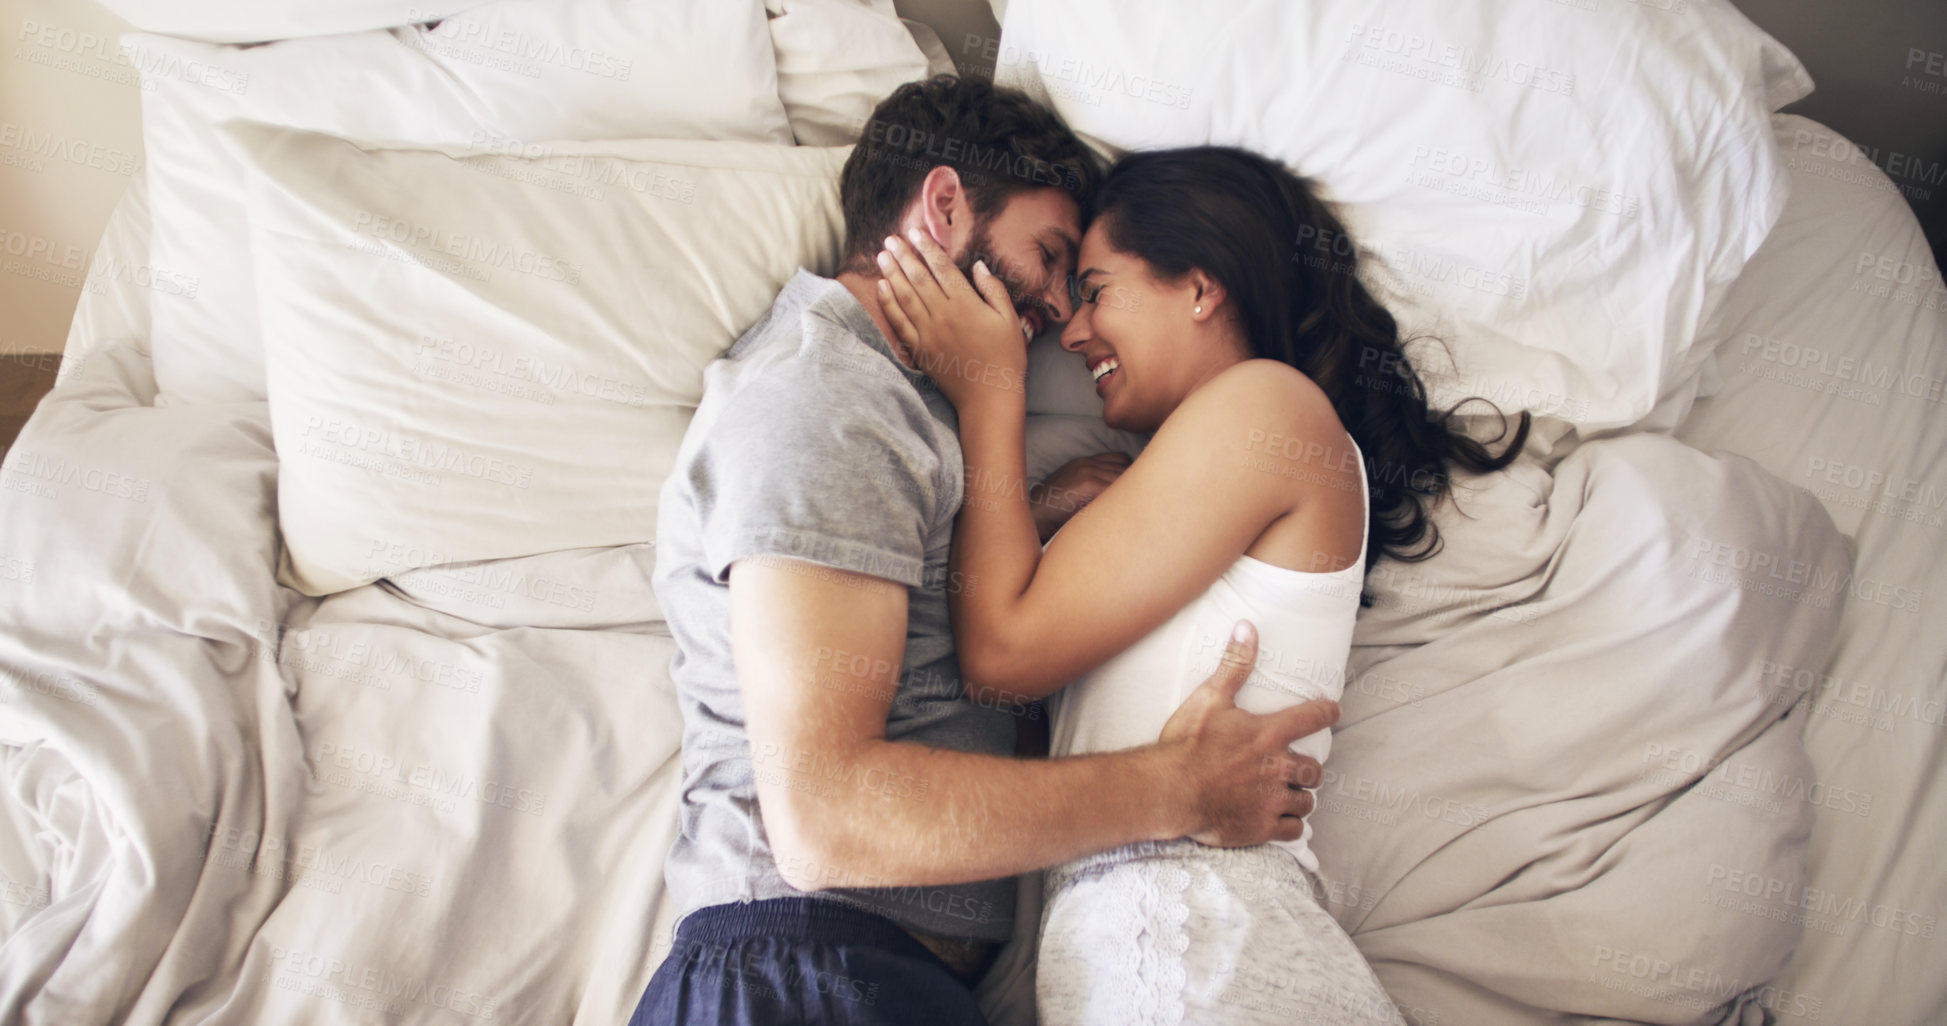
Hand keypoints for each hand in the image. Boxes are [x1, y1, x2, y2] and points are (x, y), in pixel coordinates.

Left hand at [875, 228, 1027, 410]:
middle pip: (918, 278)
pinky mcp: (919, 349)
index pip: (941, 269)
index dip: (927, 248)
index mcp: (966, 305)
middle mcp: (943, 315)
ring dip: (891, 273)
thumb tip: (978, 266)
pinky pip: (899, 322)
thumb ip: (993, 290)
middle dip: (903, 255)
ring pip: (905, 296)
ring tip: (882, 256)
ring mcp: (928, 333)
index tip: (915, 232)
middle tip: (891, 238)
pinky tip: (881, 287)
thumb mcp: (1010, 320)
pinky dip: (889, 303)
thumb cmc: (1005, 358)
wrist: (988, 396)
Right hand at [1029, 451, 1131, 541]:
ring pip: (1123, 478)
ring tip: (1132, 509)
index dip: (1130, 474)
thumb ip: (1093, 486)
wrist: (1034, 516)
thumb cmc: (1054, 511)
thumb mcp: (1072, 490)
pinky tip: (1120, 513)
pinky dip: (1120, 501)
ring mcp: (1086, 471)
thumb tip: (1119, 497)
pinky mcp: (1086, 484)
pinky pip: (1114, 489)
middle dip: (1133, 485)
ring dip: (1129, 495)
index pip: (1121, 459)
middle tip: (1139, 502)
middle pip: (1126, 468)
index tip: (1134, 491)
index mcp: (1084, 462)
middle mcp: (1087, 463)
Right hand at [1156, 620, 1337, 847]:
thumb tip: (1247, 626)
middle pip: (1314, 768)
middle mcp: (1279, 767)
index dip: (1327, 712)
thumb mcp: (1209, 698)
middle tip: (1295, 768)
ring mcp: (1273, 800)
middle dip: (1307, 768)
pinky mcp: (1262, 827)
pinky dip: (1289, 825)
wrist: (1170, 790)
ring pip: (1306, 801)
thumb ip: (1234, 665)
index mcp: (1269, 734)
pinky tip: (1279, 821)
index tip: (1333, 710)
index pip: (1313, 717)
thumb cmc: (1187, 744)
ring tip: (1287, 795)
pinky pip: (1293, 830)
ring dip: (1300, 797)